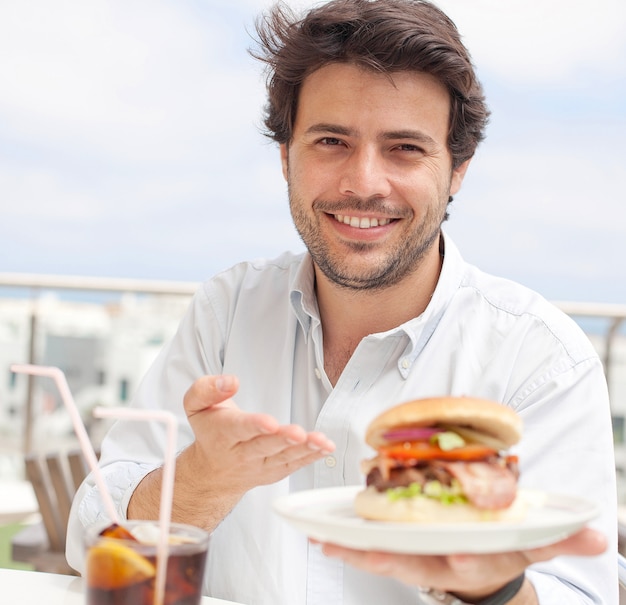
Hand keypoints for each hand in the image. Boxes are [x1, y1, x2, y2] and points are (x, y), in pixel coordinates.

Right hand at [182, 374, 334, 498]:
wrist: (211, 471)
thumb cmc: (210, 430)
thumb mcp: (195, 405)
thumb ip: (208, 389)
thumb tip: (231, 381)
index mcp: (221, 434)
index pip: (238, 429)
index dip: (254, 425)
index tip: (269, 422)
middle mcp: (240, 454)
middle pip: (263, 447)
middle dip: (281, 439)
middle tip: (297, 433)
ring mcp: (258, 466)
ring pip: (282, 458)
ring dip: (303, 450)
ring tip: (320, 441)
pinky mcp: (274, 472)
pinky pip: (294, 465)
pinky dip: (311, 457)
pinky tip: (325, 447)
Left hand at [316, 527, 606, 601]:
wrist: (477, 564)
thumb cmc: (501, 550)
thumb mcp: (531, 544)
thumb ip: (561, 538)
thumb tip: (600, 534)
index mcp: (470, 558)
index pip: (464, 561)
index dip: (457, 557)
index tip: (452, 551)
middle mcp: (438, 562)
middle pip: (410, 561)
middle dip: (384, 556)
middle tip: (354, 549)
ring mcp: (412, 558)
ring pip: (380, 555)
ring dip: (351, 548)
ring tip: (320, 538)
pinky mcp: (395, 548)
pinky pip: (367, 545)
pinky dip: (344, 540)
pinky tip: (318, 532)